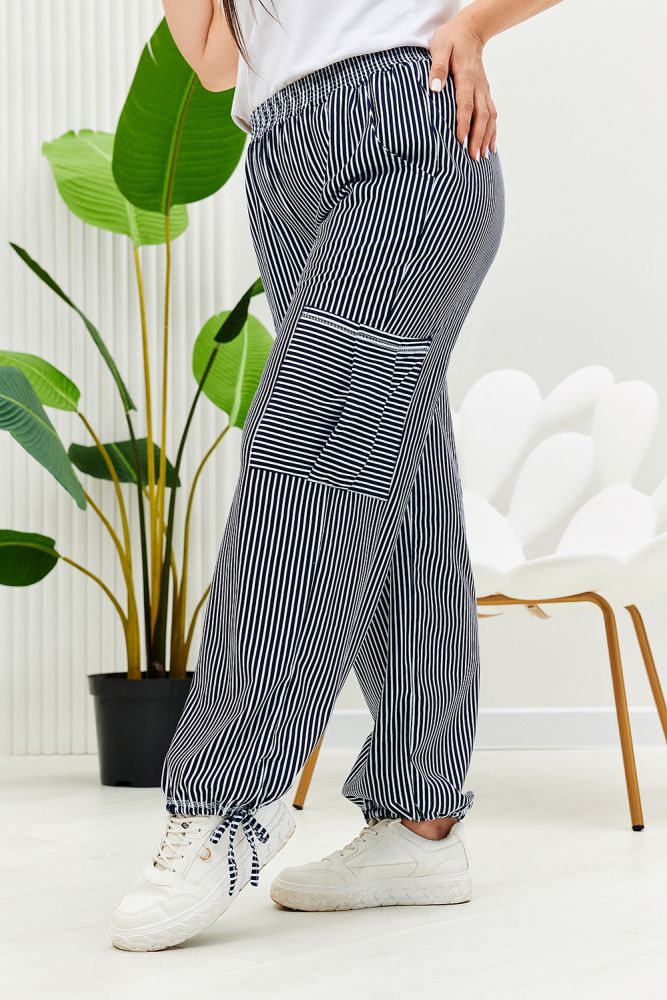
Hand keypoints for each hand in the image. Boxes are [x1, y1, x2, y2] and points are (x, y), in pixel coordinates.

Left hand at [429, 15, 496, 159]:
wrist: (470, 30)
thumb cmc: (451, 38)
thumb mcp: (440, 47)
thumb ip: (437, 67)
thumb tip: (435, 88)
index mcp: (466, 77)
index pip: (465, 105)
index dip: (463, 124)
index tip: (460, 140)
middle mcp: (479, 86)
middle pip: (482, 115)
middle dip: (478, 137)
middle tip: (473, 157)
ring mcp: (484, 90)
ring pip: (490, 116)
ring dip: (487, 137)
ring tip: (483, 156)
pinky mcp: (485, 92)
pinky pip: (492, 113)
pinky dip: (493, 130)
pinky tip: (491, 145)